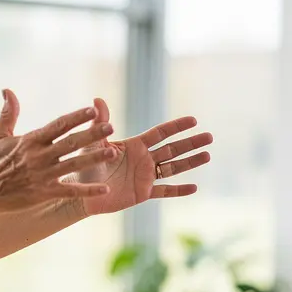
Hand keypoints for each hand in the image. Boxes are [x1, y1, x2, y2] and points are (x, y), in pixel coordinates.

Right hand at [0, 89, 116, 213]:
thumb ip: (8, 114)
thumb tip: (7, 90)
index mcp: (30, 141)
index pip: (57, 125)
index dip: (76, 117)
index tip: (92, 110)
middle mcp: (39, 157)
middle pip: (70, 143)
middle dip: (91, 134)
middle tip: (110, 127)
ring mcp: (42, 176)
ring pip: (73, 165)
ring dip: (94, 158)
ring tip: (113, 153)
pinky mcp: (44, 193)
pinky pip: (69, 191)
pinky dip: (87, 191)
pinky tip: (105, 190)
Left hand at [71, 97, 212, 215]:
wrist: (81, 191)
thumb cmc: (85, 166)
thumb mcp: (93, 143)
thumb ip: (100, 124)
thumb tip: (97, 99)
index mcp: (134, 146)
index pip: (160, 134)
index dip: (176, 127)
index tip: (194, 120)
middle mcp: (143, 159)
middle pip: (172, 149)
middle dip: (190, 143)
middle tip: (210, 136)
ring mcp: (145, 176)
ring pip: (173, 168)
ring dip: (190, 162)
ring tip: (208, 155)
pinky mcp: (143, 192)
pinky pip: (164, 191)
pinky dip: (178, 190)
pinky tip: (194, 187)